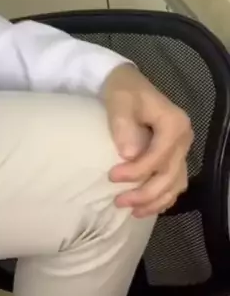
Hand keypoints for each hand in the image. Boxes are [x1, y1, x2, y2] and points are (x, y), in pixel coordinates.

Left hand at [101, 63, 192, 217]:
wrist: (126, 84)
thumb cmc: (123, 91)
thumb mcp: (120, 101)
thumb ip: (124, 126)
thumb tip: (129, 155)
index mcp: (174, 123)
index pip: (159, 156)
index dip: (137, 171)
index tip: (112, 177)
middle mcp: (184, 138)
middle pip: (170, 175)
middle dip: (145, 193)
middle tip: (119, 201)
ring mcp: (181, 149)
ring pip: (175, 184)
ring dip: (155, 201)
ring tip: (132, 211)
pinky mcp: (174, 156)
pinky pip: (174, 183)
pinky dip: (161, 198)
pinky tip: (145, 207)